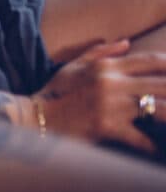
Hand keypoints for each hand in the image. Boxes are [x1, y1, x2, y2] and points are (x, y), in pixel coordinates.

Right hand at [36, 39, 165, 152]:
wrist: (38, 117)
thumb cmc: (56, 91)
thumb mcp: (74, 66)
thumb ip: (100, 52)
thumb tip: (126, 42)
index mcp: (105, 66)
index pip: (150, 60)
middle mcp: (111, 83)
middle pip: (161, 84)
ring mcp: (111, 105)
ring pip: (157, 109)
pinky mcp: (108, 127)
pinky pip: (141, 138)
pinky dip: (150, 144)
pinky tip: (155, 148)